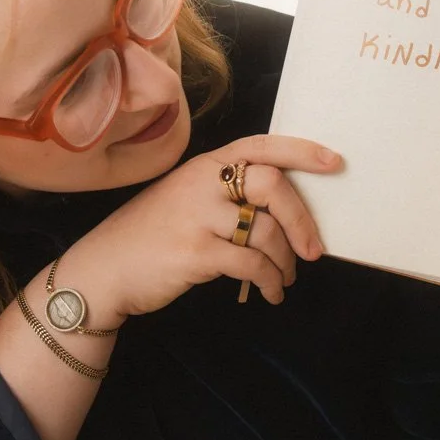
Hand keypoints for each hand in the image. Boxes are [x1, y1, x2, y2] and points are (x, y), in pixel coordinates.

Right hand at [84, 134, 339, 316]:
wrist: (104, 269)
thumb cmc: (152, 236)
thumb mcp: (186, 200)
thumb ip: (228, 196)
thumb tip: (286, 213)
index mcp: (205, 167)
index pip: (261, 146)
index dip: (301, 151)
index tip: (334, 163)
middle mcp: (202, 184)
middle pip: (272, 185)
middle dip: (302, 220)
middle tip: (314, 250)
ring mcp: (197, 217)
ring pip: (266, 231)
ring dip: (285, 261)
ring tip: (285, 278)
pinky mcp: (195, 252)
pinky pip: (251, 265)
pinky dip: (270, 282)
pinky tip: (271, 293)